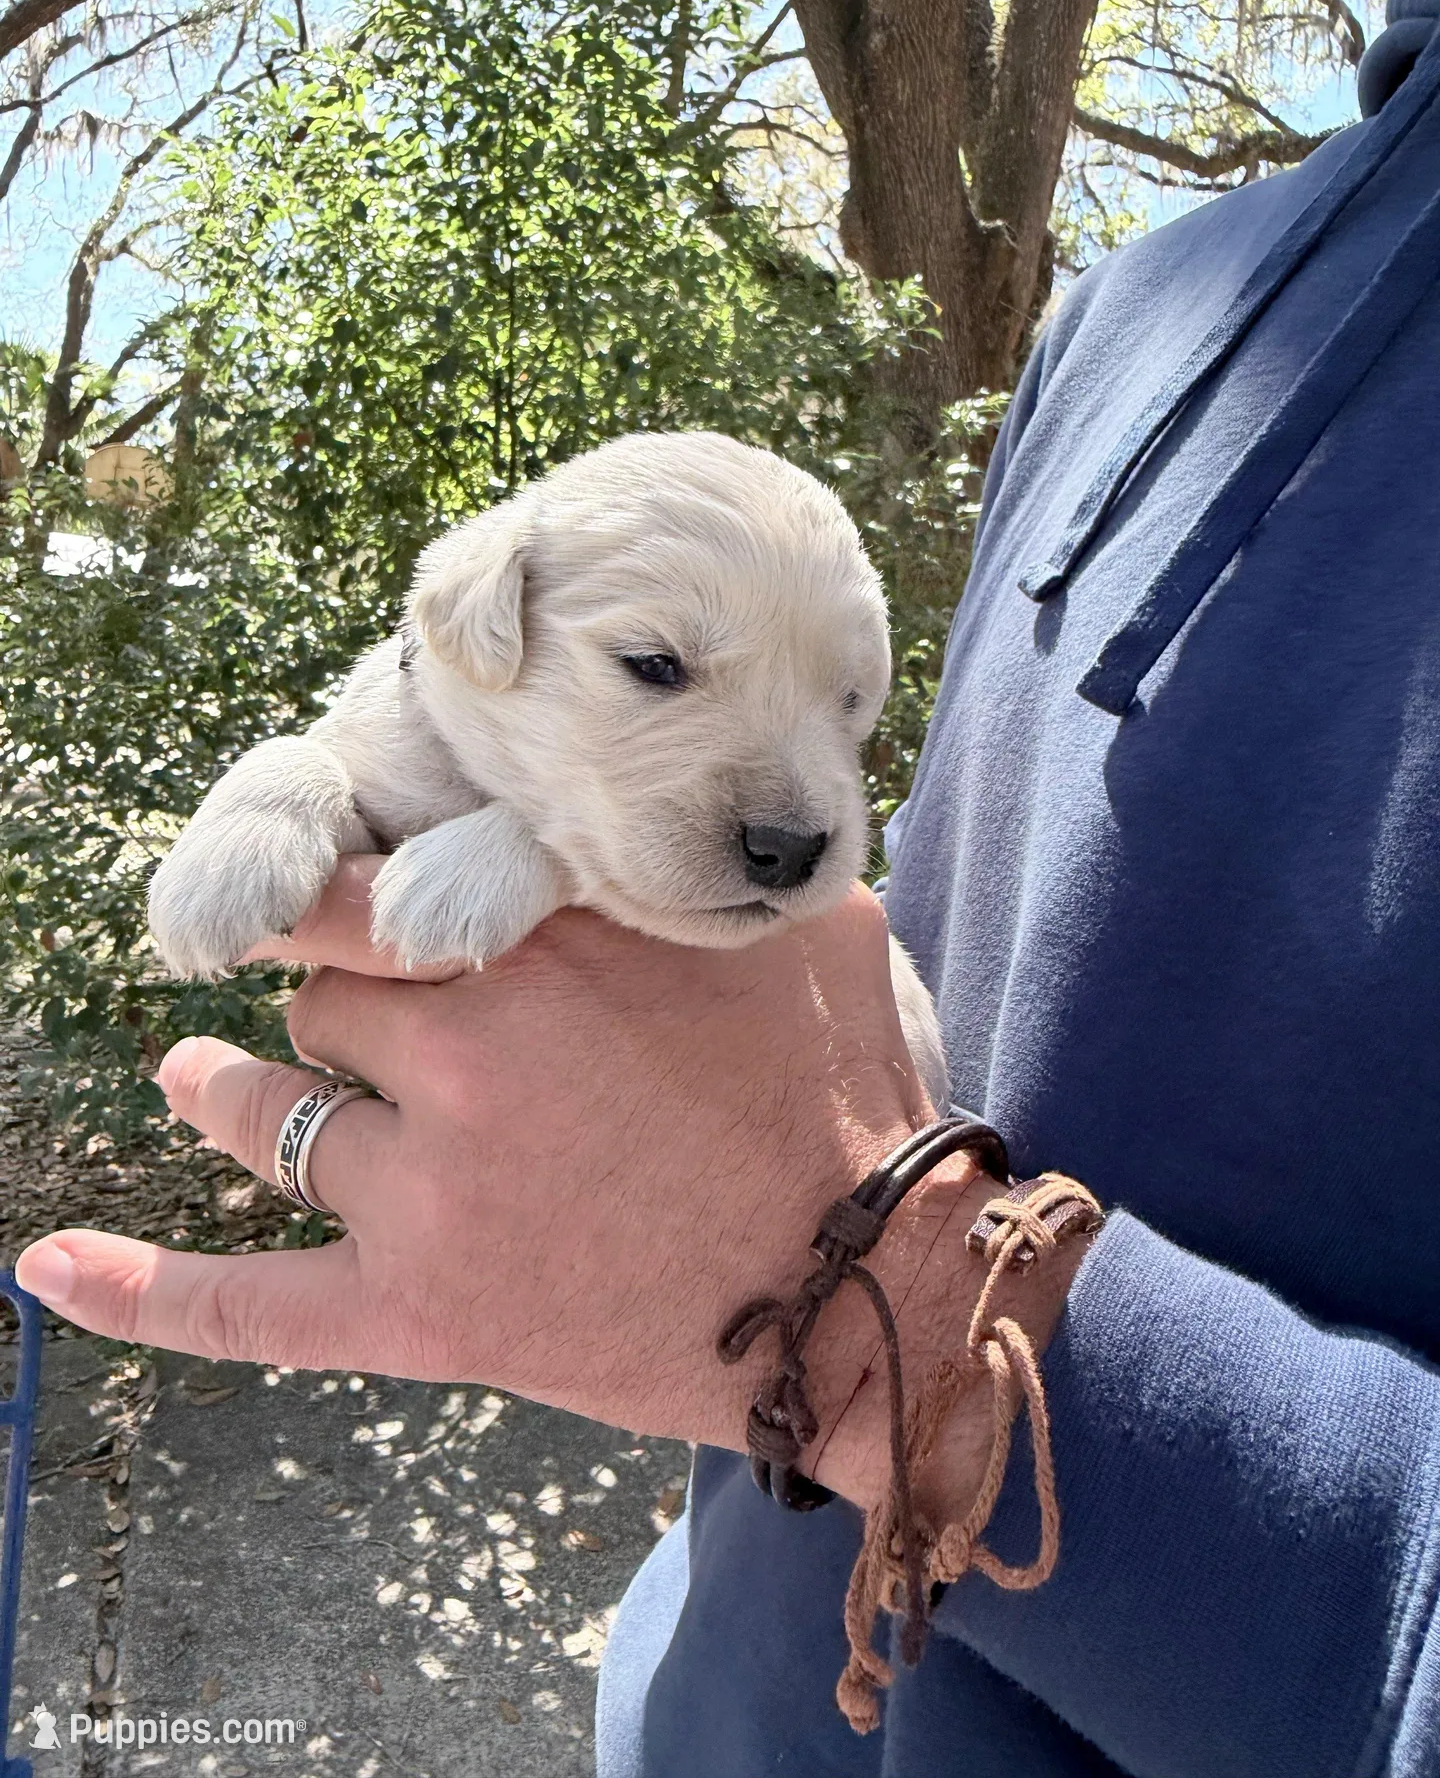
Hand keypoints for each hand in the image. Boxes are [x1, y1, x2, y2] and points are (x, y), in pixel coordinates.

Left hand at [16, 860, 1079, 1510]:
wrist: (867, 1295)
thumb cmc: (851, 1101)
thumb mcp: (815, 932)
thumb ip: (724, 866)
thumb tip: (708, 820)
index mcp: (551, 942)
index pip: (374, 886)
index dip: (336, 899)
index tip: (324, 906)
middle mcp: (472, 1044)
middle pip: (325, 1001)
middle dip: (342, 1009)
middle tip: (370, 1029)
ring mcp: (432, 1184)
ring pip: (268, 1114)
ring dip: (225, 1094)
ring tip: (193, 1079)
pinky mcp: (421, 1312)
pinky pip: (248, 1307)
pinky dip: (139, 1293)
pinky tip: (45, 1268)